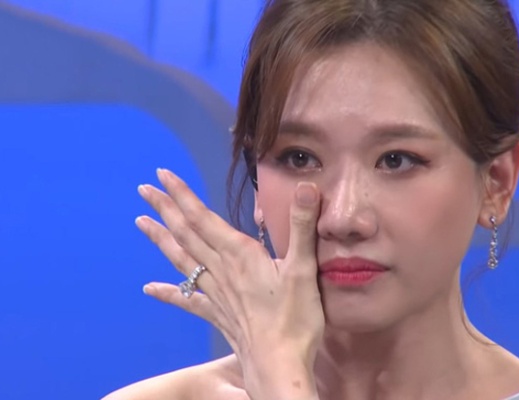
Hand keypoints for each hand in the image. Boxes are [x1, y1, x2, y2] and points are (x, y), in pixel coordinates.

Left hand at [136, 168, 323, 398]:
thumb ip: (302, 227)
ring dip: (161, 239)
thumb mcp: (303, 269)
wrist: (278, 366)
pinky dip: (167, 292)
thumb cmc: (294, 320)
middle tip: (144, 189)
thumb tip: (307, 187)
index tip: (162, 176)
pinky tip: (149, 288)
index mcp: (239, 255)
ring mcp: (215, 293)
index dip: (182, 195)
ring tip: (140, 223)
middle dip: (165, 209)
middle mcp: (221, 270)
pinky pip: (187, 300)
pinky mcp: (217, 314)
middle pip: (186, 234)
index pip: (203, 218)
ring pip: (181, 260)